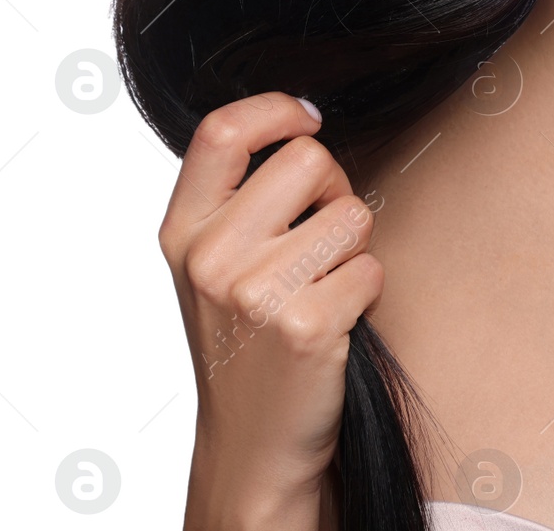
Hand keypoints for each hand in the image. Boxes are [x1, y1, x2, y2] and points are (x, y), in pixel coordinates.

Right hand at [157, 92, 382, 529]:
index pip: (221, 131)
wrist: (253, 443)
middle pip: (309, 160)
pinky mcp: (305, 327)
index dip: (275, 110)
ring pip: (352, 213)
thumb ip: (238, 197)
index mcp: (182, 232)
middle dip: (333, 190)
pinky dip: (367, 291)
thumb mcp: (211, 264)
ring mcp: (253, 294)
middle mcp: (208, 258)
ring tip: (321, 288)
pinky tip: (335, 322)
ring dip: (354, 248)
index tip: (306, 120)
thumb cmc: (246, 341)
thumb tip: (304, 122)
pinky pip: (372, 268)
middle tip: (319, 239)